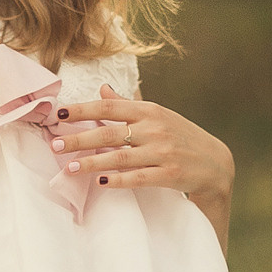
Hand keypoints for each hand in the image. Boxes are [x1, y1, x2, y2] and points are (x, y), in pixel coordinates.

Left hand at [50, 85, 233, 245]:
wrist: (216, 163)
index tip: (58, 114)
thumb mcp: (157, 116)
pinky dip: (120, 180)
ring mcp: (163, 151)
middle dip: (80, 138)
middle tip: (56, 144)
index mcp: (149, 111)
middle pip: (110, 132)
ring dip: (93, 162)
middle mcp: (155, 128)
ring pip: (121, 156)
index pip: (109, 107)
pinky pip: (140, 178)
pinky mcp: (170, 174)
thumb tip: (103, 89)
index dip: (83, 110)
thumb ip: (128, 106)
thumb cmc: (180, 137)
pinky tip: (101, 183)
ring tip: (70, 167)